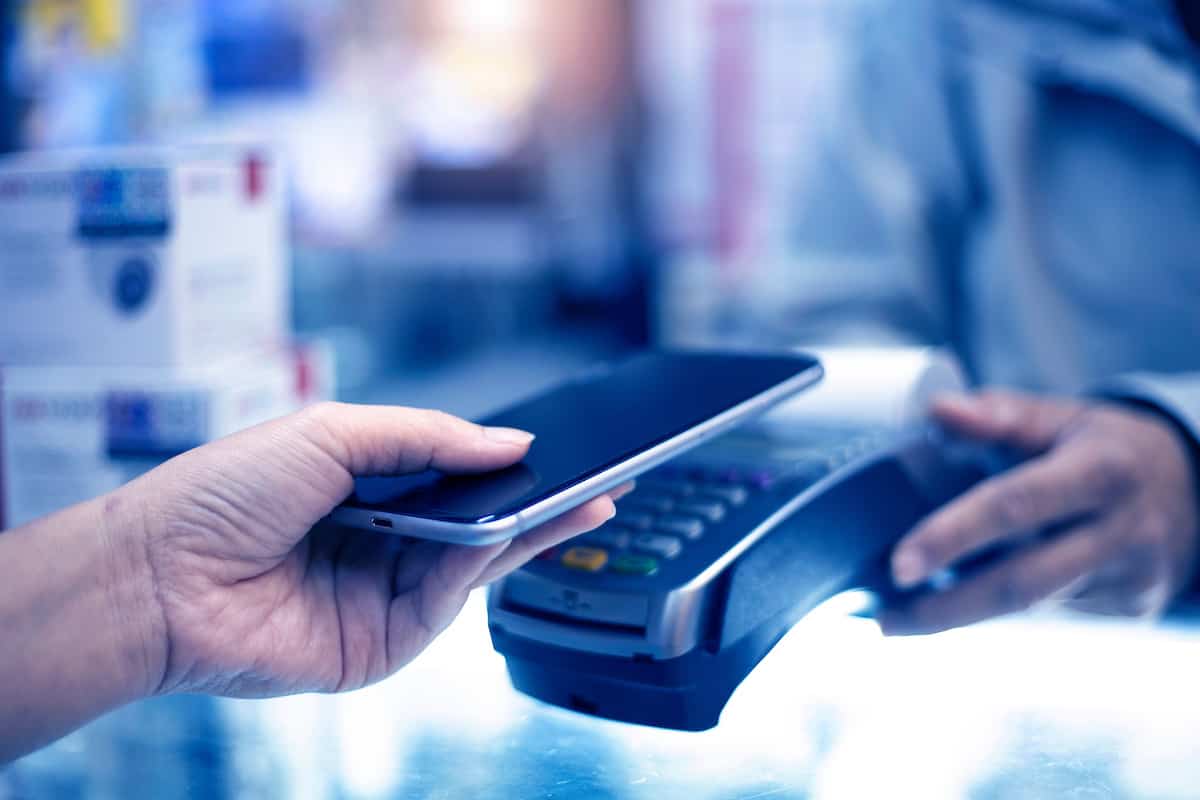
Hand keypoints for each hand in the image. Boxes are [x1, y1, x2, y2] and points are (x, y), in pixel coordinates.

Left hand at [120, 403, 619, 696]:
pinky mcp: (380, 644)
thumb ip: (429, 436)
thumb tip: (510, 441)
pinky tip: (500, 532)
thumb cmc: (223, 493)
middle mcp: (379, 544)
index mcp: (364, 490)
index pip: (454, 479)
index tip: (561, 452)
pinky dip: (477, 565)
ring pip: (473, 565)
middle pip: (478, 525)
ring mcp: (381, 596)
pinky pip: (446, 600)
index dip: (506, 466)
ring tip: (577, 498)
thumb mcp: (332, 432)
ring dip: (524, 531)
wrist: (157, 576)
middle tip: (603, 484)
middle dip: (539, 504)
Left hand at [881, 391, 1199, 635]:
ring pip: (1032, 606)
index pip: (1014, 505)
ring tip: (900, 614)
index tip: (899, 564)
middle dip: (946, 608)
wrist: (1196, 488)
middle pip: (1022, 582)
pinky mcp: (1129, 610)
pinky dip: (1001, 609)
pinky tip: (962, 603)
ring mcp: (1129, 579)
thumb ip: (997, 414)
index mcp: (1098, 471)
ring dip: (962, 613)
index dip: (952, 536)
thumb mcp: (1062, 416)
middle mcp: (1120, 531)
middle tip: (884, 618)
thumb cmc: (1107, 446)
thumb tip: (936, 411)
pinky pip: (1052, 613)